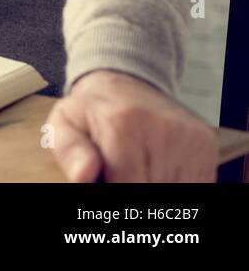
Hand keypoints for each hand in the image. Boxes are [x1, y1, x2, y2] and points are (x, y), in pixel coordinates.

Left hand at [47, 69, 216, 181]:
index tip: (107, 179)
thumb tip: (82, 176)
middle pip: (152, 189)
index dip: (113, 188)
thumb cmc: (92, 110)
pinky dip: (176, 183)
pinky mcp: (205, 145)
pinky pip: (197, 183)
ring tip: (138, 167)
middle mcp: (161, 129)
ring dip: (156, 184)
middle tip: (120, 171)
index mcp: (122, 125)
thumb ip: (69, 150)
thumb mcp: (65, 123)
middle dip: (133, 185)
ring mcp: (188, 137)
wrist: (125, 81)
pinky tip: (158, 169)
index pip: (127, 184)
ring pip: (176, 189)